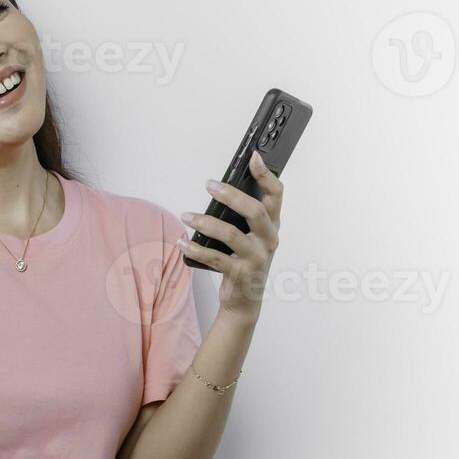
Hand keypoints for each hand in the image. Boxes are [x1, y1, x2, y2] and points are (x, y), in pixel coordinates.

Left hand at [177, 149, 283, 320]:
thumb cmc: (244, 261)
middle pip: (255, 211)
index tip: (253, 158)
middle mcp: (268, 240)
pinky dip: (195, 248)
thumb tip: (220, 190)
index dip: (266, 175)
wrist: (244, 300)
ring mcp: (256, 258)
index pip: (276, 195)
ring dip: (206, 222)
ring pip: (232, 234)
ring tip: (186, 215)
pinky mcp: (240, 274)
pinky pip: (215, 258)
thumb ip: (242, 216)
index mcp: (272, 225)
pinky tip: (182, 242)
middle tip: (210, 185)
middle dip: (231, 196)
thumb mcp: (249, 236)